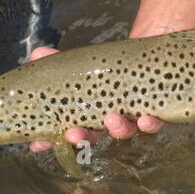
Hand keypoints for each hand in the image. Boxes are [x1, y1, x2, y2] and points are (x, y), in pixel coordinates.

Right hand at [26, 45, 163, 152]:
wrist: (152, 50)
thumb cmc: (115, 64)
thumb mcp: (87, 61)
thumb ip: (62, 60)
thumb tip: (38, 53)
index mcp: (90, 111)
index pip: (67, 128)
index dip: (51, 139)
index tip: (38, 143)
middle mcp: (109, 119)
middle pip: (94, 135)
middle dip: (83, 138)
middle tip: (73, 135)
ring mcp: (133, 117)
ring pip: (125, 131)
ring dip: (117, 129)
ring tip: (111, 120)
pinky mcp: (156, 110)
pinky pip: (154, 123)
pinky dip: (150, 124)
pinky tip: (146, 119)